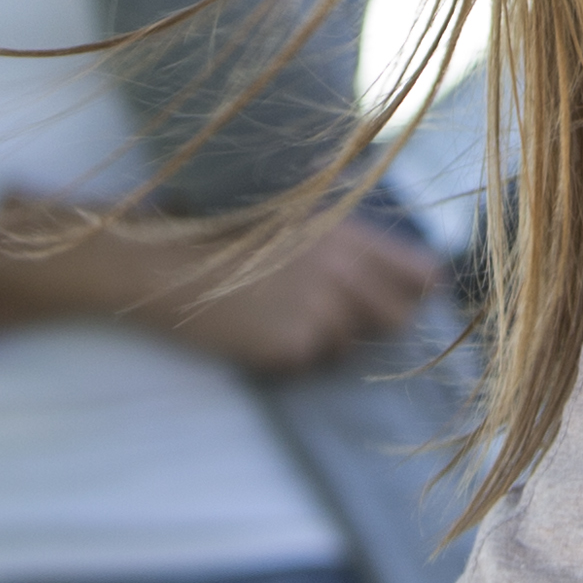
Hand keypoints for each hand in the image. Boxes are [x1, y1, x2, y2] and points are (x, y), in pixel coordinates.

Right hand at [0, 199, 443, 373]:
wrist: (161, 266)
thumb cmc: (219, 236)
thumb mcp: (289, 217)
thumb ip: (341, 243)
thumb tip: (399, 274)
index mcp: (345, 231)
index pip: (421, 274)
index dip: (415, 292)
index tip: (403, 301)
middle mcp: (343, 269)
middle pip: (398, 318)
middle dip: (373, 325)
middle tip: (330, 318)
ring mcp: (320, 309)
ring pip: (349, 346)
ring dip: (322, 341)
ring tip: (275, 316)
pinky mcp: (293, 346)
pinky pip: (309, 364)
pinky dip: (288, 357)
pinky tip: (255, 333)